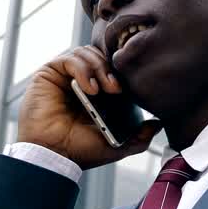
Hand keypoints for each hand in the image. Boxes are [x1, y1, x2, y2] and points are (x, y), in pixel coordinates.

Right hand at [16, 45, 162, 169]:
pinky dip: (82, 69)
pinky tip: (89, 88)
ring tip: (105, 89)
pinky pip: (69, 58)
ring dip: (99, 67)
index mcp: (97, 93)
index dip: (123, 72)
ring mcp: (65, 76)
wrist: (54, 155)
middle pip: (101, 56)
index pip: (113, 69)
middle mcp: (81, 81)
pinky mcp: (50, 73)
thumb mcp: (117, 145)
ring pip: (86, 53)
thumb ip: (139, 137)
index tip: (132, 87)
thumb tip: (158, 124)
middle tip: (118, 89)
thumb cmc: (80, 151)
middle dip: (112, 69)